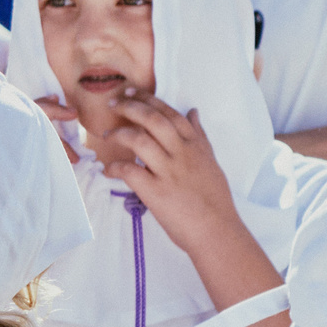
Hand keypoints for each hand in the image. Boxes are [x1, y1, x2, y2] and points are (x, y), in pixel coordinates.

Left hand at [99, 95, 241, 250]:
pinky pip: (130, 171)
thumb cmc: (216, 202)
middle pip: (153, 120)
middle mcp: (182, 155)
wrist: (218, 233)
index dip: (149, 100)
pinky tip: (109, 171)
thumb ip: (200, 137)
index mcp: (195, 147)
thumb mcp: (212, 163)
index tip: (132, 94)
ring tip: (108, 135)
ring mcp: (169, 172)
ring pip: (139, 140)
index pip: (171, 114)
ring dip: (119, 134)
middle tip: (114, 104)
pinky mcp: (157, 192)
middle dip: (130, 107)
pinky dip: (115, 168)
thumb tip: (194, 112)